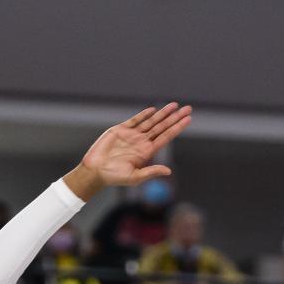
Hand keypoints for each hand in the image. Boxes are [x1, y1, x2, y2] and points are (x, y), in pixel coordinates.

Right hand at [66, 103, 191, 199]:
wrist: (95, 171)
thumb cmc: (114, 177)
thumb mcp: (135, 177)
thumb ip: (151, 172)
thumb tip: (168, 171)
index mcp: (147, 152)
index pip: (166, 137)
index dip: (178, 128)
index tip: (189, 120)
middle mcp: (142, 142)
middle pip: (162, 126)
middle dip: (175, 117)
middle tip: (188, 109)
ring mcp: (132, 135)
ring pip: (151, 121)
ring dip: (163, 113)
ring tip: (175, 105)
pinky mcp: (120, 130)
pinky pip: (135, 120)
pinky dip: (144, 114)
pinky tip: (154, 110)